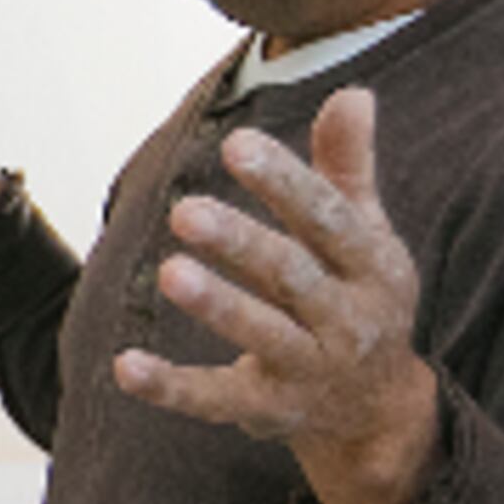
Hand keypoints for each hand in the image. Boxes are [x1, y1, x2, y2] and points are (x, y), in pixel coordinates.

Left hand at [111, 88, 439, 503]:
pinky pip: (217, 399)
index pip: (328, 219)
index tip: (235, 144)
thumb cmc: (359, 296)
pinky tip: (124, 366)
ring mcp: (308, 368)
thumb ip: (347, 167)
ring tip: (169, 272)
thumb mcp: (366, 233)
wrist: (379, 411)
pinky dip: (171, 387)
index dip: (284, 182)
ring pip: (261, 334)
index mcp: (371, 266)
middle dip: (241, 243)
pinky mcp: (268, 408)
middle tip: (185, 212)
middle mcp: (346, 319)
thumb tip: (352, 91)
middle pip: (291, 276)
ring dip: (217, 305)